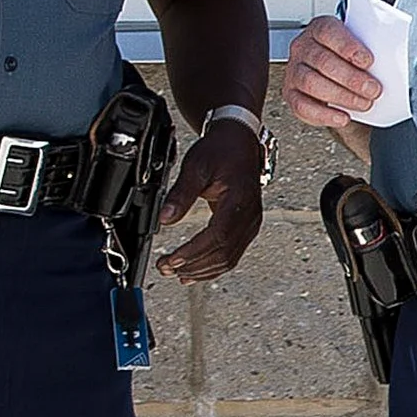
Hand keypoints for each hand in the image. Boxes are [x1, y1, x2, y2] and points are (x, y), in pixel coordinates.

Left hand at [154, 117, 265, 281]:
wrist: (240, 143)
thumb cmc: (221, 151)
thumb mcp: (195, 166)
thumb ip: (180, 194)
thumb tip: (165, 219)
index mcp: (239, 200)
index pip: (218, 236)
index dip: (194, 252)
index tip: (173, 259)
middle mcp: (250, 216)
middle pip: (224, 253)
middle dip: (194, 266)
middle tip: (167, 269)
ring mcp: (251, 223)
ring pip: (229, 258)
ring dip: (202, 270)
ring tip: (177, 273)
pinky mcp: (246, 227)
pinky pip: (232, 253)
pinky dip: (213, 266)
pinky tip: (195, 272)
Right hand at [284, 15, 383, 132]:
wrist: (341, 74)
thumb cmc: (352, 58)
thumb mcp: (363, 46)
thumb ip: (373, 49)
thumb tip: (394, 62)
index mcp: (320, 29)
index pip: (328, 32)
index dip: (348, 47)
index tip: (368, 61)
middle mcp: (303, 48)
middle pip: (322, 61)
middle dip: (351, 78)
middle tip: (374, 89)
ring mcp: (295, 71)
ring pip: (312, 83)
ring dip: (342, 96)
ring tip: (364, 103)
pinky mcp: (292, 94)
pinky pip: (302, 106)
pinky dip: (324, 115)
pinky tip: (343, 117)